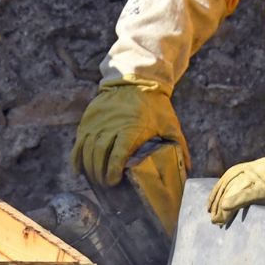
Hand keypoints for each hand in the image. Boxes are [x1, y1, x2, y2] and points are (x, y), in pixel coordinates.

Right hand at [71, 82, 189, 186]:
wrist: (135, 79)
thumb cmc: (155, 105)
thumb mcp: (170, 123)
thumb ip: (179, 146)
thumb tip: (188, 170)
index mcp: (131, 129)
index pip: (117, 155)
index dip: (113, 171)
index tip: (114, 181)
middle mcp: (111, 126)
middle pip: (99, 156)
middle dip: (100, 174)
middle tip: (106, 185)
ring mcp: (97, 122)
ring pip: (87, 150)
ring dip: (89, 168)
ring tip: (96, 179)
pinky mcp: (88, 119)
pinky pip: (79, 142)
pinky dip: (77, 158)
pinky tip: (79, 170)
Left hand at [207, 155, 264, 226]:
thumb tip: (249, 197)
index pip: (235, 171)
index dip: (221, 186)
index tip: (214, 201)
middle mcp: (263, 166)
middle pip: (231, 178)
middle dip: (218, 196)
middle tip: (211, 213)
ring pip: (236, 187)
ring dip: (222, 204)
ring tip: (216, 219)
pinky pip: (247, 195)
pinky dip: (232, 203)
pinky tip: (224, 212)